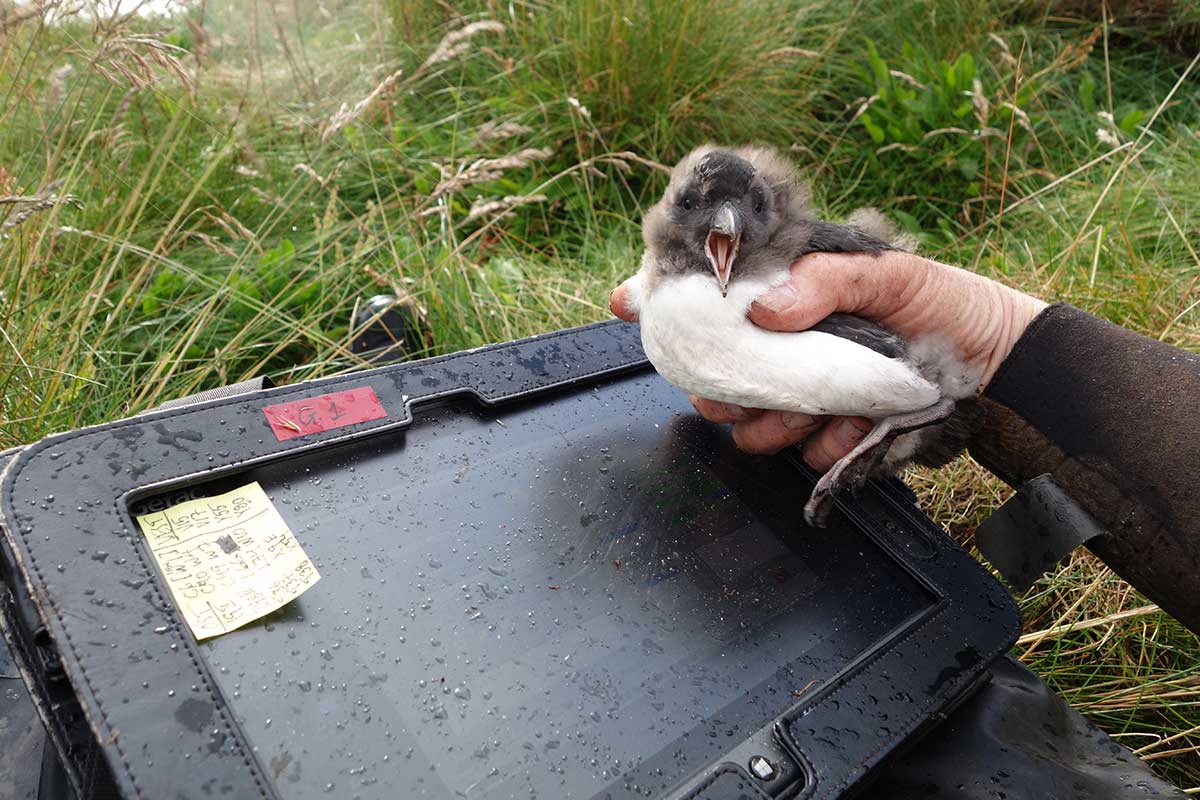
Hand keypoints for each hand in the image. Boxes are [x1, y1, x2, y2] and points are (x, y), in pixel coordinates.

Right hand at [609, 250, 1046, 468]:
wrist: (998, 365)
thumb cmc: (944, 304)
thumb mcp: (891, 273)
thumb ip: (826, 280)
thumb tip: (762, 309)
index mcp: (788, 294)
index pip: (709, 292)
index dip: (661, 297)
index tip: (627, 304)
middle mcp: (784, 344)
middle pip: (713, 370)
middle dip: (720, 386)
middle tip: (744, 387)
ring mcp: (802, 392)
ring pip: (747, 423)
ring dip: (773, 423)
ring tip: (817, 410)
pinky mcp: (826, 434)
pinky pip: (798, 455)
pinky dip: (824, 447)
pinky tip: (855, 429)